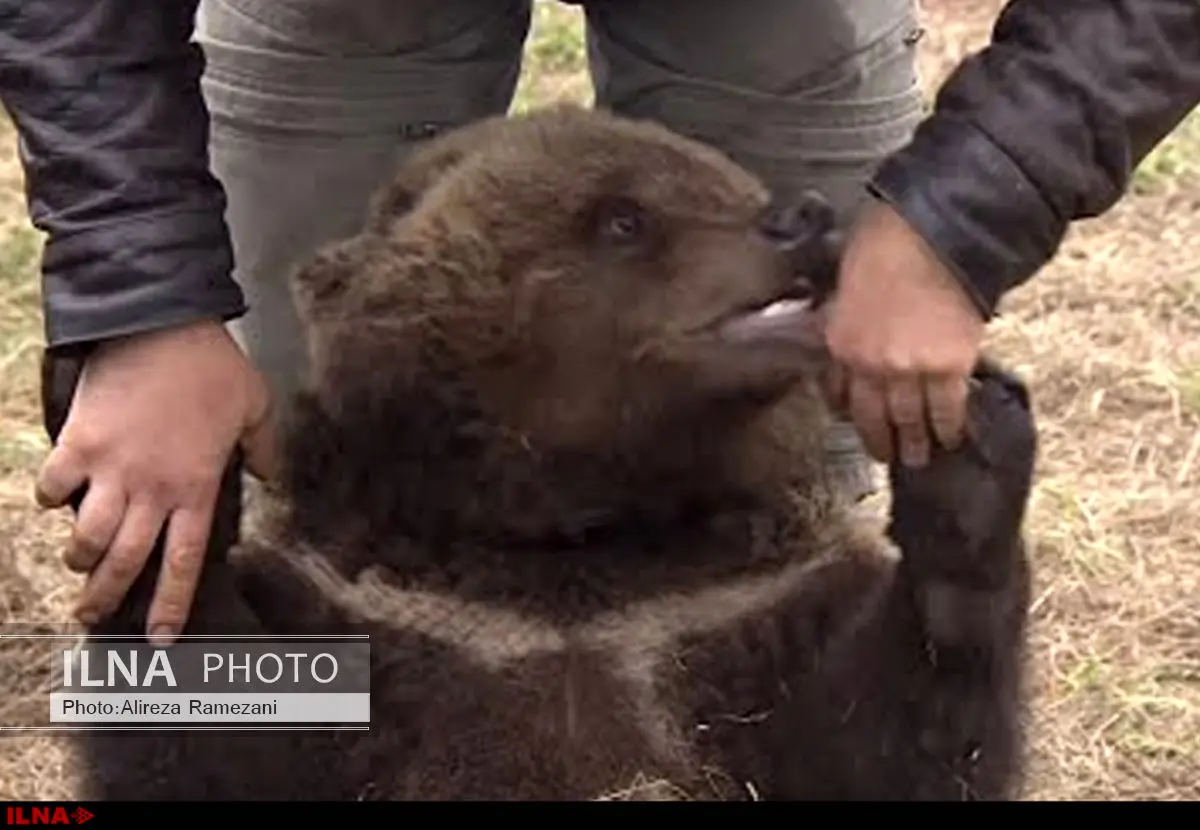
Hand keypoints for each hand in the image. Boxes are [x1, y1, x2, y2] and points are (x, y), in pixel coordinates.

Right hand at [34, 320, 276, 643]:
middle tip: (93, 616)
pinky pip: (52, 487)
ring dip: (79, 557)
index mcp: (196, 487)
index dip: (170, 605)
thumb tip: (275, 481)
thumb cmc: (213, 366)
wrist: (161, 323)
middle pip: (125, 562)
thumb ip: (267, 451)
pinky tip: (56, 499)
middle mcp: (151, 488)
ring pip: (84, 536)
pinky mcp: (77, 443)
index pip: (182, 562)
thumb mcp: (256, 407)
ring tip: (78, 563)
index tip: (161, 638)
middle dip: (106, 598)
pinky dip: (50, 499)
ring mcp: (109, 468)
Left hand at [824, 199, 985, 467]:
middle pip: (873, 416)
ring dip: (916, 443)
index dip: (848, 414)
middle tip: (888, 456)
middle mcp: (869, 366)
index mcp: (840, 343)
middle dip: (881, 441)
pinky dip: (949, 427)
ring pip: (910, 420)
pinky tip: (951, 437)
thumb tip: (851, 330)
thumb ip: (846, 317)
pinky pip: (948, 409)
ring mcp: (910, 370)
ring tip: (920, 457)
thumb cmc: (887, 243)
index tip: (856, 424)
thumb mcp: (846, 282)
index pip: (838, 393)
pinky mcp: (950, 367)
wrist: (934, 233)